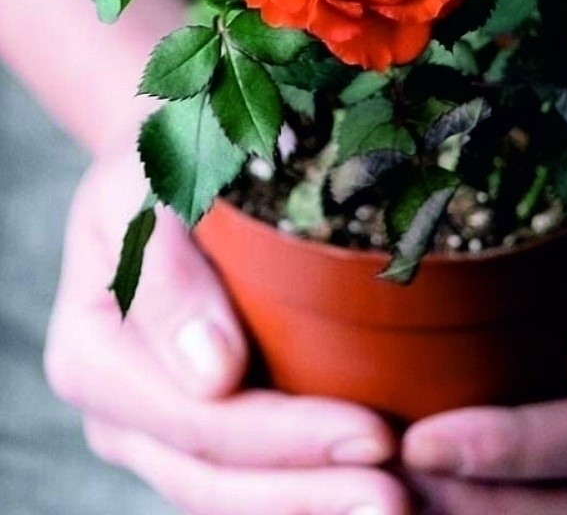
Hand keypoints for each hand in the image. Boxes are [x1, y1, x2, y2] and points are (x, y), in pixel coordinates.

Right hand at [44, 150, 409, 514]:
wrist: (171, 153)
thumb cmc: (166, 154)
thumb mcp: (150, 185)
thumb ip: (168, 275)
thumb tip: (214, 376)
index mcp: (96, 354)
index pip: (200, 422)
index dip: (288, 440)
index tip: (376, 434)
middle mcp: (120, 408)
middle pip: (217, 479)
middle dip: (312, 494)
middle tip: (403, 498)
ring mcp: (157, 427)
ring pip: (234, 495)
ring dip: (317, 504)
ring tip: (405, 501)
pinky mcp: (199, 426)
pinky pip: (252, 475)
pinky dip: (311, 484)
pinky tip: (378, 478)